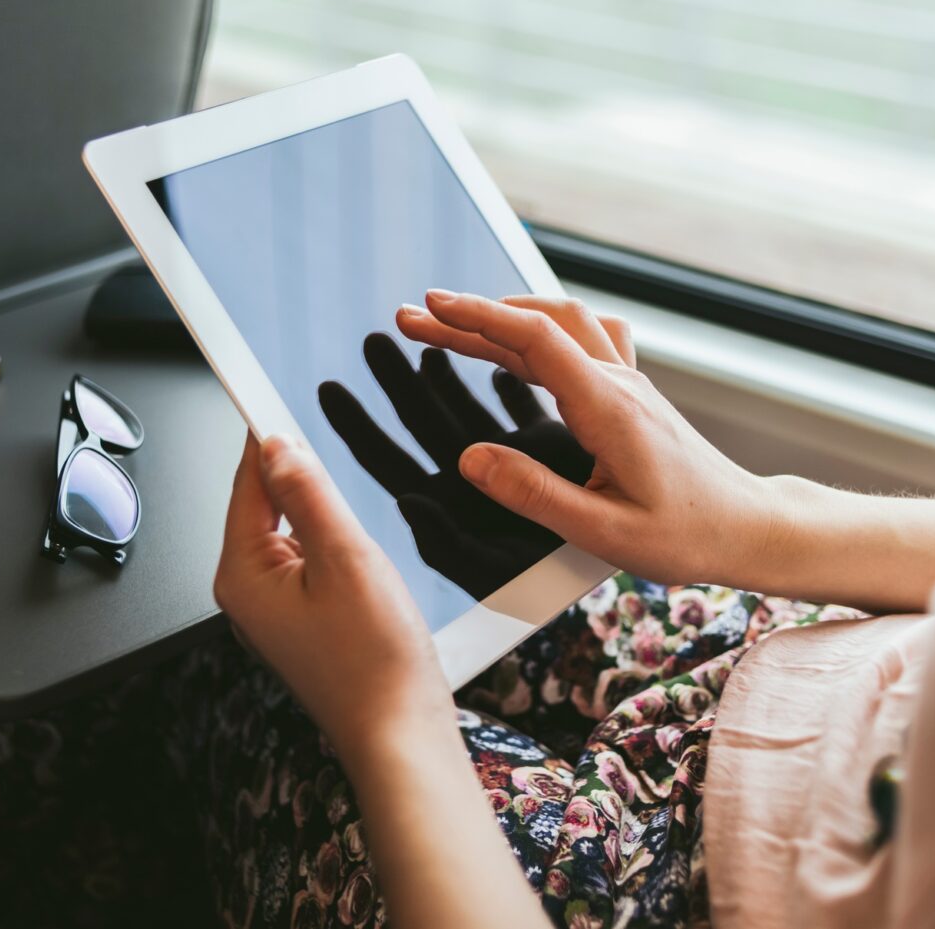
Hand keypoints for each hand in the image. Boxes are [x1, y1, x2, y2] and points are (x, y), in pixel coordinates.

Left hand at [214, 433, 455, 762]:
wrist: (400, 734)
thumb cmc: (374, 663)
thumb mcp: (346, 558)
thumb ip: (308, 494)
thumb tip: (276, 446)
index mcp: (242, 576)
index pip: (246, 483)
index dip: (262, 436)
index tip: (262, 390)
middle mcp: (246, 595)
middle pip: (263, 506)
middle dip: (298, 478)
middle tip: (331, 456)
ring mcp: (272, 611)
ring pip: (288, 534)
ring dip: (320, 516)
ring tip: (356, 534)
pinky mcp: (299, 622)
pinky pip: (305, 562)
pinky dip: (329, 545)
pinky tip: (359, 558)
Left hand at [318, 332, 592, 599]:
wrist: (607, 587)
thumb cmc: (538, 596)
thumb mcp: (481, 575)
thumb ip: (442, 541)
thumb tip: (406, 500)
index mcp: (440, 507)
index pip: (384, 458)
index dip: (355, 423)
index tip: (327, 385)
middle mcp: (466, 482)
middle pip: (417, 421)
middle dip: (394, 378)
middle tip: (375, 339)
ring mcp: (503, 465)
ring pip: (459, 407)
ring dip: (442, 371)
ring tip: (425, 340)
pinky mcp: (545, 454)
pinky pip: (515, 408)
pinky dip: (504, 383)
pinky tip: (492, 361)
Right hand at [396, 292, 781, 587]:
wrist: (747, 526)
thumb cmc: (685, 535)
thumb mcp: (603, 531)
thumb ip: (533, 494)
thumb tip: (470, 459)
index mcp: (608, 407)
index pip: (534, 339)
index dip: (476, 318)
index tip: (428, 307)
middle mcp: (618, 382)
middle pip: (540, 321)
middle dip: (474, 313)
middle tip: (417, 315)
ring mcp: (628, 383)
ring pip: (563, 323)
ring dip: (506, 316)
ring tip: (454, 326)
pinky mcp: (632, 394)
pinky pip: (582, 339)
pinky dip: (539, 331)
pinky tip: (518, 347)